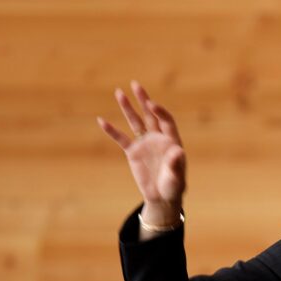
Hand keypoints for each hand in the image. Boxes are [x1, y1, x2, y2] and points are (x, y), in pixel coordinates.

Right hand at [97, 81, 185, 223]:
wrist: (162, 197)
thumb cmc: (174, 187)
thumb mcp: (177, 177)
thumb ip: (176, 164)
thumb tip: (178, 151)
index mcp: (171, 141)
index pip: (166, 120)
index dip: (159, 111)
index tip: (151, 104)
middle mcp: (158, 138)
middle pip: (150, 115)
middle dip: (143, 100)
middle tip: (135, 84)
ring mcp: (145, 144)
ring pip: (135, 122)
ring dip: (127, 108)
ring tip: (119, 92)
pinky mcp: (133, 152)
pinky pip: (121, 139)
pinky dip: (112, 130)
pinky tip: (102, 120)